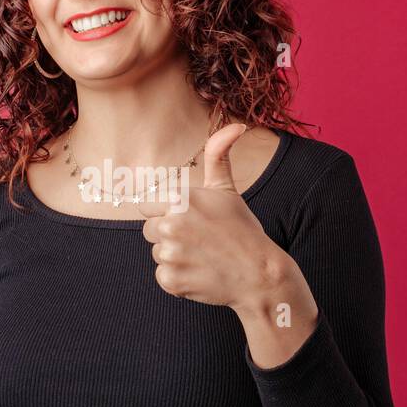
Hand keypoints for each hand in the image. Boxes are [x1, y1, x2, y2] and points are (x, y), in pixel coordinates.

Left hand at [138, 123, 291, 311]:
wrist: (260, 274)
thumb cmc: (242, 229)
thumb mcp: (227, 190)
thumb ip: (219, 155)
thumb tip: (236, 125)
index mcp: (180, 199)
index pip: (146, 206)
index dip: (167, 214)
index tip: (189, 221)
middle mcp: (171, 225)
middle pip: (149, 231)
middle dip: (169, 235)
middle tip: (199, 240)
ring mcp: (171, 254)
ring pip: (157, 254)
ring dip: (175, 257)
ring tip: (202, 257)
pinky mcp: (172, 281)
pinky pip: (163, 276)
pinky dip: (178, 279)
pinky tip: (200, 273)